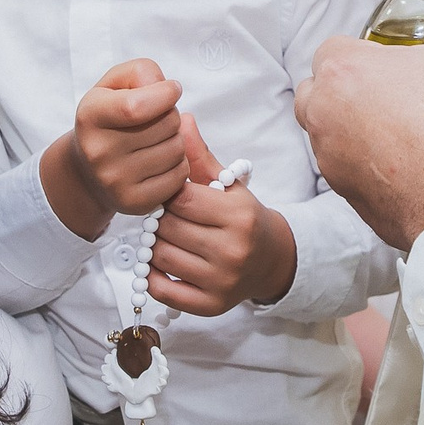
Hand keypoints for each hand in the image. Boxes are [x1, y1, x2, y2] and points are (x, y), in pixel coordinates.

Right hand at [42, 59, 186, 237]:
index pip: (138, 106)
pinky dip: (177, 165)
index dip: (165, 94)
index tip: (169, 91)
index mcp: (90, 116)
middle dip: (171, 115)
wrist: (89, 169)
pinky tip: (159, 161)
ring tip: (156, 140)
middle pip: (167, 124)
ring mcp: (115, 181)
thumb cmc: (110, 118)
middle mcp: (99, 152)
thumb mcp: (115, 84)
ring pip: (177, 150)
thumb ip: (142, 72)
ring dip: (175, 140)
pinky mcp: (134, 203)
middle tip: (156, 120)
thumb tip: (168, 91)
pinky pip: (179, 176)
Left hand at [149, 110, 297, 315]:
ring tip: (165, 237)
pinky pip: (161, 290)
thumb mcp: (229, 185)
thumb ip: (201, 155)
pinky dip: (151, 276)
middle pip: (167, 228)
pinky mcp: (209, 306)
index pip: (181, 200)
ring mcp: (221, 281)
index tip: (170, 195)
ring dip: (154, 245)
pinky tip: (161, 263)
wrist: (271, 261)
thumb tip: (181, 119)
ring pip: (160, 257)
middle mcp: (232, 251)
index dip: (168, 194)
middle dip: (160, 219)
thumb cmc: (243, 218)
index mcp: (239, 217)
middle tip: (165, 217)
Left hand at [296, 19, 423, 251]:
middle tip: (390, 95)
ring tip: (400, 133)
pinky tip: (407, 168)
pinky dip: (369, 169)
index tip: (392, 64)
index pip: (334, 48)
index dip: (364, 52)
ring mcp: (331, 160)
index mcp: (346, 71)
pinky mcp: (345, 196)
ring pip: (328, 135)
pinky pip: (348, 174)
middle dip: (345, 91)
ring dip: (354, 130)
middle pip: (318, 92)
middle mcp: (325, 115)